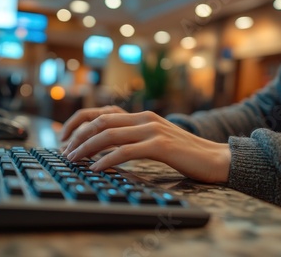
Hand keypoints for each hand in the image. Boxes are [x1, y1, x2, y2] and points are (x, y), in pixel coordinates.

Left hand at [62, 109, 230, 182]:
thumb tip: (103, 149)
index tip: (64, 137)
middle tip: (65, 152)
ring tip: (73, 160)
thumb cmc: (184, 153)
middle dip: (77, 136)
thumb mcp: (155, 140)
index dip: (78, 123)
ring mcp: (153, 130)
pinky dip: (107, 159)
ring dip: (87, 148)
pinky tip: (96, 168)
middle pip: (100, 121)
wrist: (215, 159)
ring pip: (109, 134)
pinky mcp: (161, 145)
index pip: (101, 112)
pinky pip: (126, 151)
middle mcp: (144, 118)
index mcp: (141, 116)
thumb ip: (133, 138)